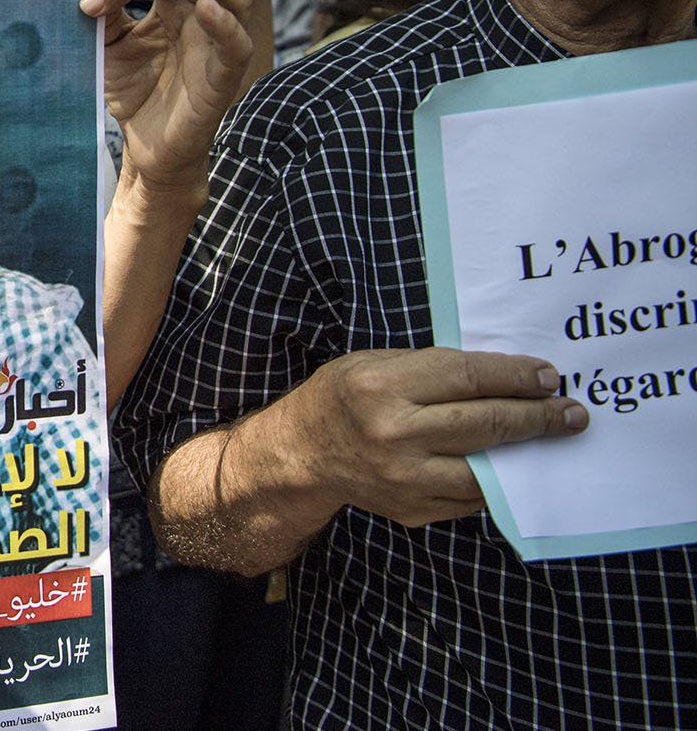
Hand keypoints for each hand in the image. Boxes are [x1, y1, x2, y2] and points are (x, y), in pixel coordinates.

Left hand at [80, 0, 252, 193]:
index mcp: (176, 2)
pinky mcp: (224, 78)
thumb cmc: (134, 92)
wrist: (146, 149)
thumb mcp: (109, 45)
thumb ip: (106, 14)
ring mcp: (218, 44)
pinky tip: (203, 7)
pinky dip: (224, 23)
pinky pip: (237, 44)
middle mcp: (203, 16)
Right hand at [281, 348, 586, 526]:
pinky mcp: (413, 509)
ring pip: (486, 466)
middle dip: (538, 416)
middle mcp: (394, 434)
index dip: (516, 376)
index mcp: (382, 387)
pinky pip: (471, 496)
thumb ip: (432, 369)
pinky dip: (497, 480)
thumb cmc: (341, 397)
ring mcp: (405, 478)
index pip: (468, 377)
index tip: (549, 377)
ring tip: (555, 437)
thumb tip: (501, 376)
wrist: (301, 454)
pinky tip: (513, 465)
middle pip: (486, 422)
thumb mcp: (375, 363)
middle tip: (571, 412)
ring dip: (528, 452)